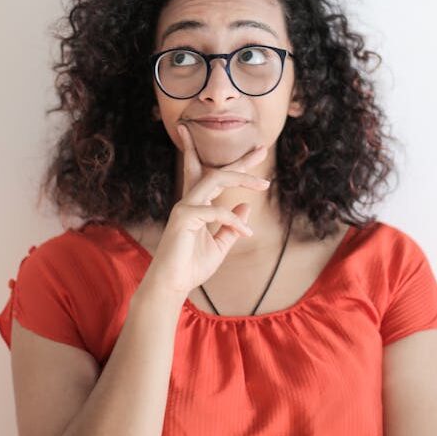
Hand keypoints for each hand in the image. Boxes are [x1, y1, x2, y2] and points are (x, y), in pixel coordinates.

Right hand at [139, 123, 270, 298]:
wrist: (172, 285)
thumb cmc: (192, 266)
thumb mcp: (219, 246)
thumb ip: (231, 226)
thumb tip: (245, 205)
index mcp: (198, 205)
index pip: (216, 178)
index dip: (237, 167)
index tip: (258, 154)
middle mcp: (190, 201)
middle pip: (217, 172)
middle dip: (240, 162)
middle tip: (262, 151)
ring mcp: (185, 207)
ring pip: (215, 179)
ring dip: (241, 179)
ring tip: (264, 184)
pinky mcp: (184, 217)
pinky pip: (216, 211)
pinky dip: (234, 221)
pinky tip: (247, 233)